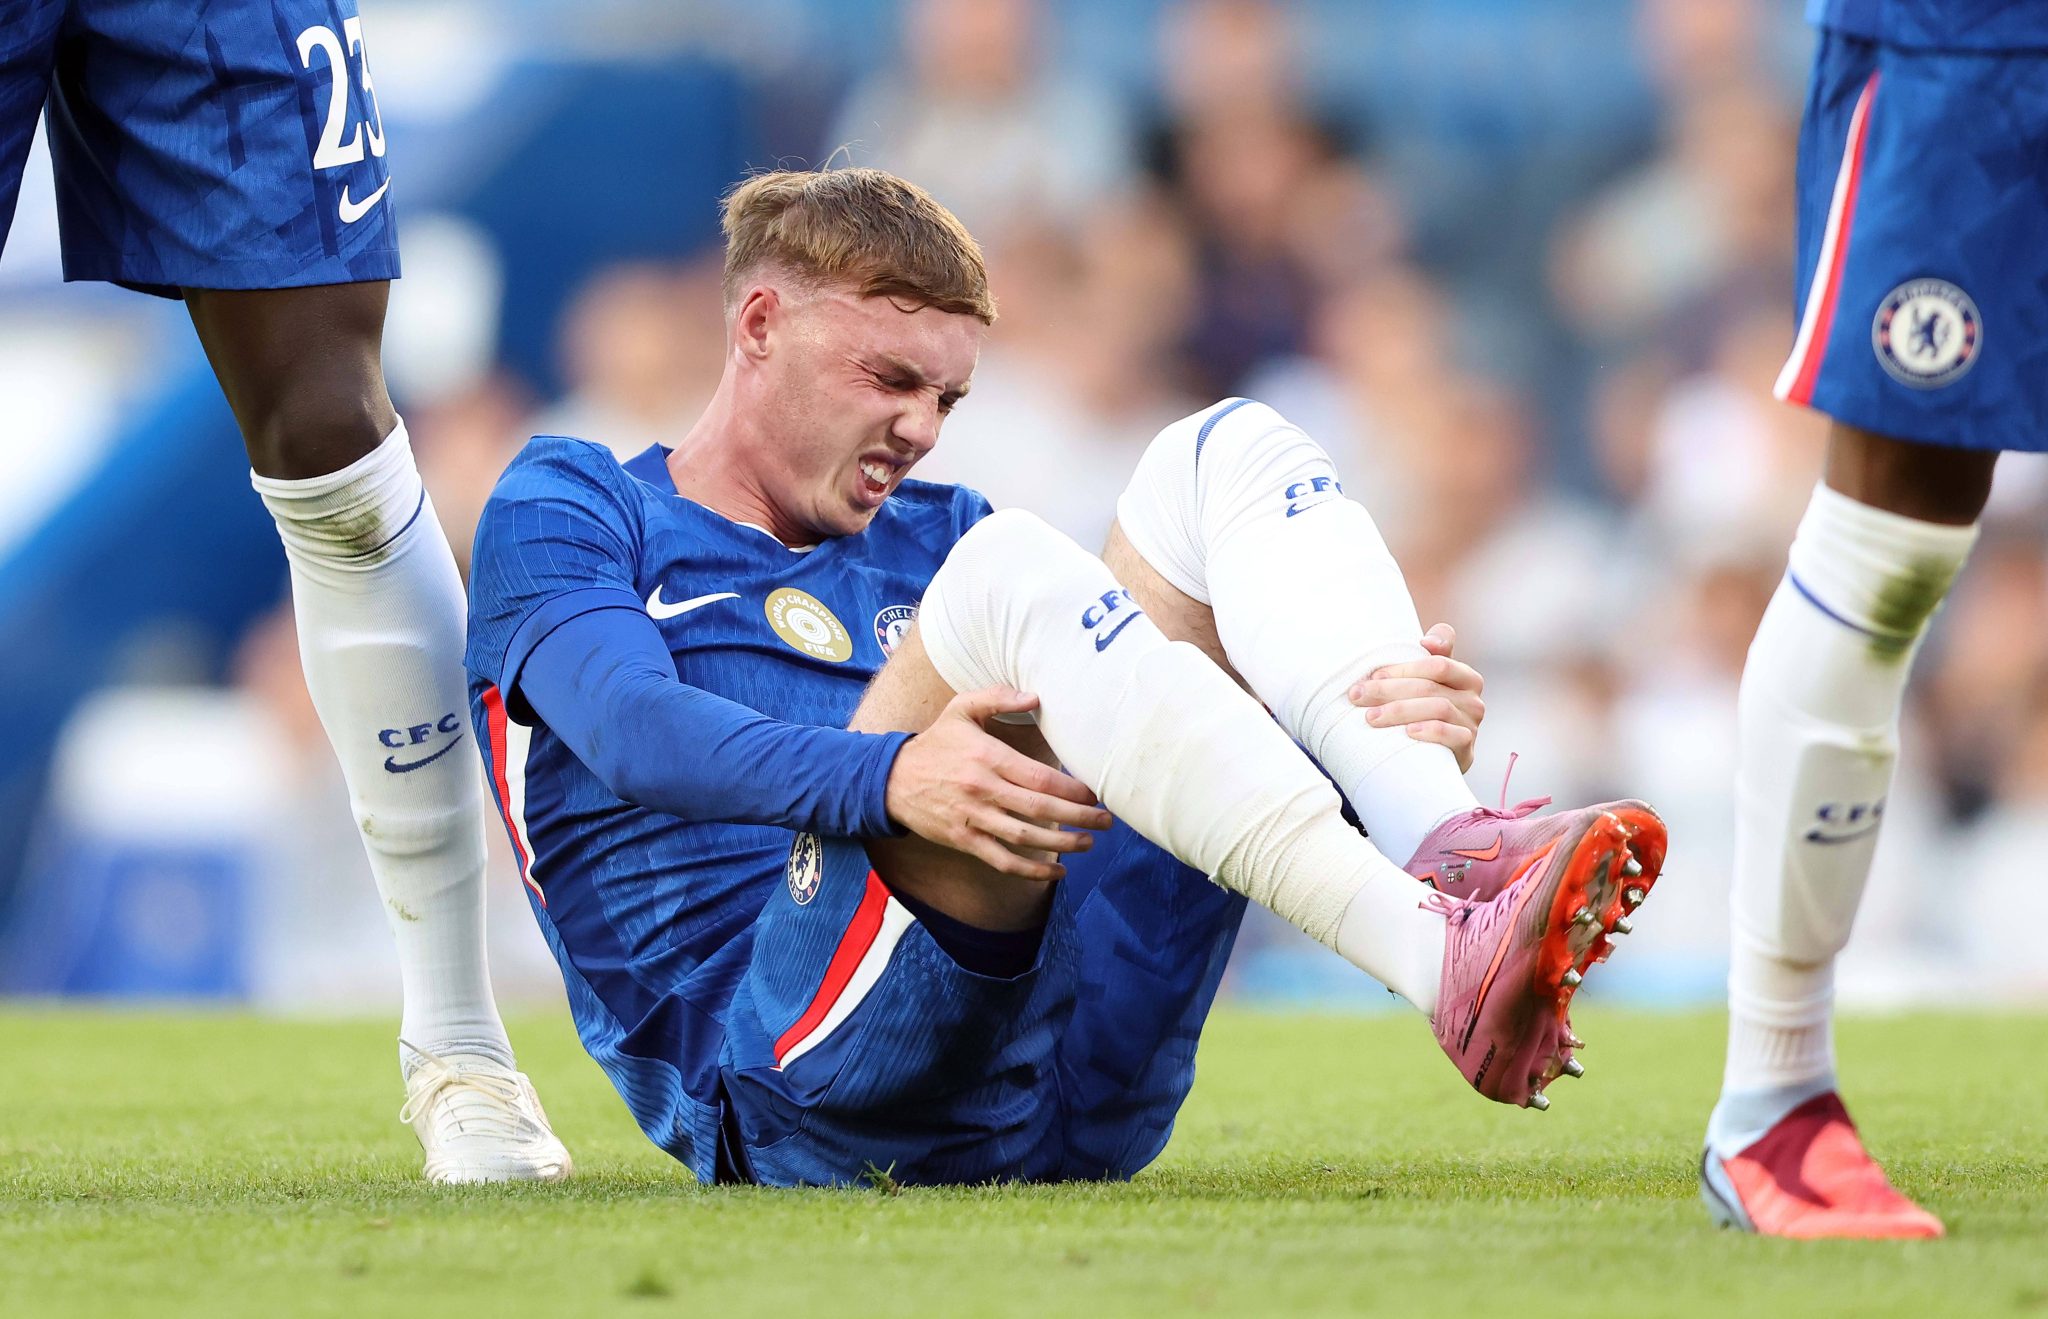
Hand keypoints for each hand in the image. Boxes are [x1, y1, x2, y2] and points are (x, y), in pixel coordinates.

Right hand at [885, 687, 1113, 880]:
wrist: (891, 780)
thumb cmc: (935, 743)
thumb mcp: (961, 709)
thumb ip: (998, 698)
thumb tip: (1036, 697)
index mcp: (987, 757)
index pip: (1039, 776)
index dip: (1071, 788)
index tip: (1095, 793)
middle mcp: (983, 789)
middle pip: (1039, 808)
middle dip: (1078, 817)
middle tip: (1106, 821)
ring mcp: (973, 818)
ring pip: (1024, 837)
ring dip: (1062, 844)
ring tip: (1089, 843)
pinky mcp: (964, 840)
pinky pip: (1002, 860)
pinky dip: (1031, 870)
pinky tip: (1056, 871)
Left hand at [1347, 623, 1486, 772]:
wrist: (1431, 758)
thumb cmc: (1422, 711)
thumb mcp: (1425, 682)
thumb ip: (1428, 656)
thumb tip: (1428, 641)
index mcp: (1466, 677)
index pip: (1438, 664)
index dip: (1402, 669)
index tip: (1373, 676)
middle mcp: (1473, 700)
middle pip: (1430, 687)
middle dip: (1389, 690)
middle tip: (1358, 696)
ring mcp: (1471, 725)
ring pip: (1438, 709)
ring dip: (1400, 711)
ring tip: (1371, 717)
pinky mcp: (1467, 748)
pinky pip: (1452, 735)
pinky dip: (1429, 731)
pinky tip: (1408, 732)